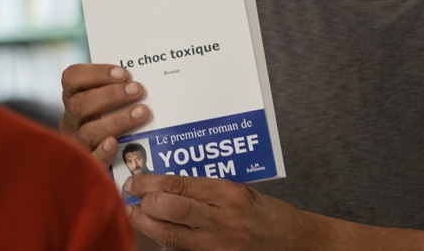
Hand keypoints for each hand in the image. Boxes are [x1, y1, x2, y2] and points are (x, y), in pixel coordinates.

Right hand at [60, 63, 148, 165]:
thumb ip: (117, 90)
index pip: (72, 78)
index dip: (96, 73)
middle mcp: (70, 121)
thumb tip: (145, 78)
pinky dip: (102, 151)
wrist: (100, 168)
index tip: (123, 73)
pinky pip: (91, 160)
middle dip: (110, 95)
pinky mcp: (86, 167)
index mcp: (72, 99)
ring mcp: (76, 144)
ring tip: (142, 112)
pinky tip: (115, 143)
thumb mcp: (106, 104)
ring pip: (87, 132)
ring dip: (116, 120)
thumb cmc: (110, 121)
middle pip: (79, 105)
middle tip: (137, 90)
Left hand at [125, 174, 326, 250]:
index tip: (135, 180)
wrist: (292, 242)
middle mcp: (224, 219)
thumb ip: (204, 188)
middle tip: (131, 195)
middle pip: (172, 210)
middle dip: (145, 202)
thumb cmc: (264, 212)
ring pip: (171, 236)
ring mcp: (219, 244)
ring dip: (146, 225)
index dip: (151, 182)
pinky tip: (155, 235)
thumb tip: (164, 184)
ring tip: (135, 214)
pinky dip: (164, 242)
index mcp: (229, 193)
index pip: (180, 185)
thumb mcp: (238, 189)